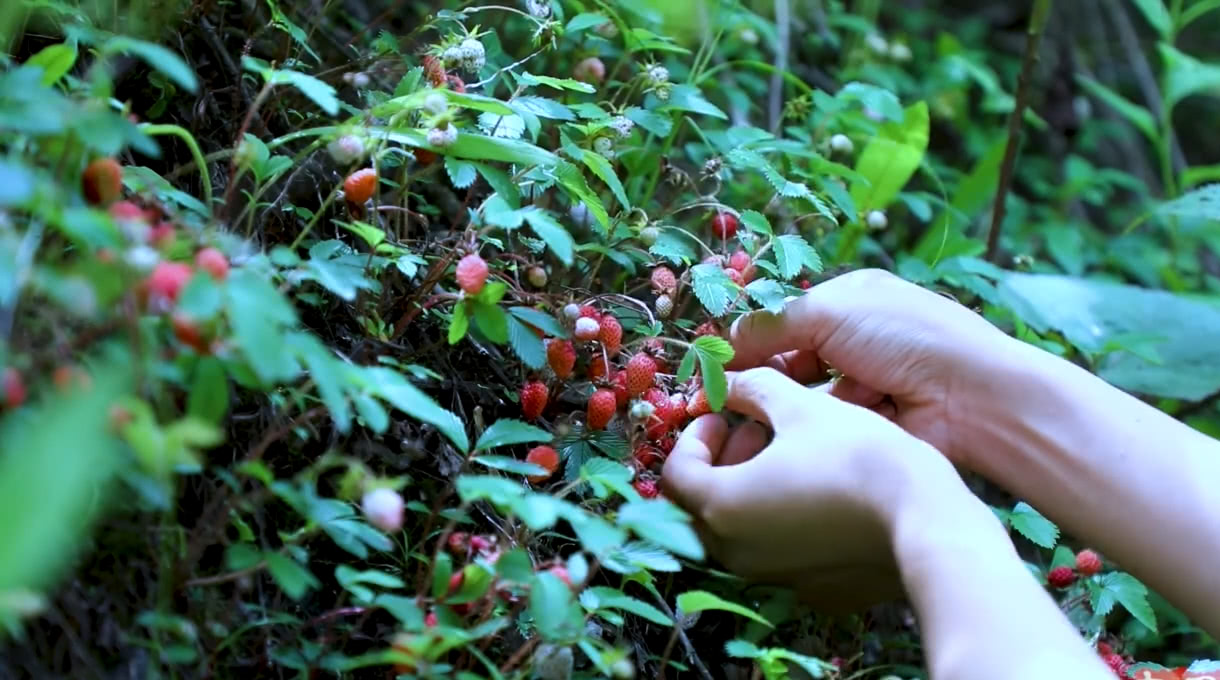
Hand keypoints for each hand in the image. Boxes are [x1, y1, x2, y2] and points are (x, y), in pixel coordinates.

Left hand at [661, 366, 966, 611]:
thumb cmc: (858, 456)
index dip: (695, 436)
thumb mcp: (800, 407)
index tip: (725, 415)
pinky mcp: (814, 591)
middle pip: (703, 506)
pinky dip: (780, 520)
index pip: (677, 474)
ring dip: (749, 488)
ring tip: (790, 456)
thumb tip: (731, 382)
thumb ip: (754, 389)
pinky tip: (818, 492)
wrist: (929, 521)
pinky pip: (778, 553)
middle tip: (755, 430)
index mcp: (722, 508)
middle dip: (721, 461)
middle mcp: (737, 553)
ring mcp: (776, 578)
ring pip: (738, 531)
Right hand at [728, 268, 1027, 466]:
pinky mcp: (865, 428)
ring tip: (757, 414)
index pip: (785, 317)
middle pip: (788, 359)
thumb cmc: (904, 337)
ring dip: (784, 402)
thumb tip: (722, 344)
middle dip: (761, 374)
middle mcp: (853, 341)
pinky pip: (821, 426)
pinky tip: (793, 433)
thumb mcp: (830, 311)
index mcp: (849, 301)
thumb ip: (771, 323)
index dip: (750, 339)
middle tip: (721, 395)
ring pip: (800, 397)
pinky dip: (809, 427)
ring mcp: (861, 388)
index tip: (713, 363)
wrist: (972, 399)